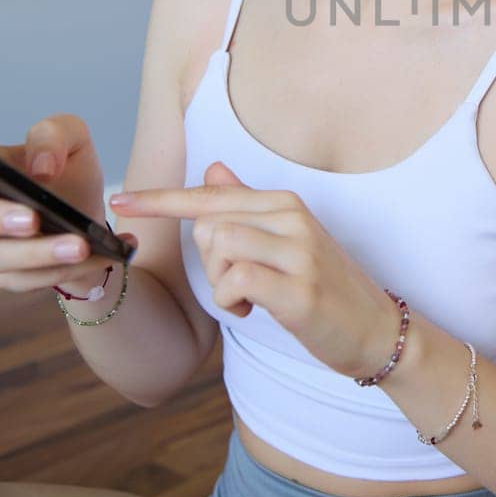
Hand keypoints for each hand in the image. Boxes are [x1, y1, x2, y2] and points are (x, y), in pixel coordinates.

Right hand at [0, 113, 137, 293]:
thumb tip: (41, 166)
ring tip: (78, 244)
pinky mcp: (6, 277)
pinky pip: (23, 279)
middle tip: (30, 218)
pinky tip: (91, 256)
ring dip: (36, 251)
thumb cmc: (69, 176)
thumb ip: (53, 136)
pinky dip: (60, 268)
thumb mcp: (73, 140)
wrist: (96, 224)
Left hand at [109, 160, 397, 379]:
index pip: (212, 193)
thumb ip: (247, 206)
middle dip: (208, 262)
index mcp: (285, 204)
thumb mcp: (287, 240)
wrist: (375, 329)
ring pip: (219, 247)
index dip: (160, 198)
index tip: (120, 199)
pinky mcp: (300, 288)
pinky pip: (235, 281)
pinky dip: (231, 300)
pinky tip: (251, 309)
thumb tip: (212, 167)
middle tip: (238, 284)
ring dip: (219, 283)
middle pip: (209, 223)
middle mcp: (292, 218)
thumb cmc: (325, 287)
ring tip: (246, 297)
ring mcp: (299, 251)